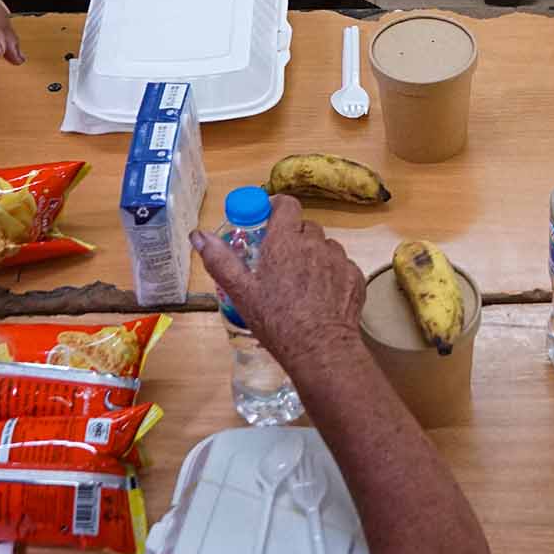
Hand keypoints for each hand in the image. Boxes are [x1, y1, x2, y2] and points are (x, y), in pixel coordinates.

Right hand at [191, 197, 365, 366]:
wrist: (321, 349)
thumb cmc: (276, 321)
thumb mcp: (241, 292)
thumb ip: (220, 260)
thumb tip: (198, 235)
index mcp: (285, 241)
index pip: (286, 204)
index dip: (278, 207)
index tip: (269, 218)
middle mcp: (315, 243)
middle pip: (305, 227)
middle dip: (293, 238)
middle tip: (281, 262)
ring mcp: (339, 260)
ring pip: (325, 247)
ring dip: (314, 256)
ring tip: (302, 283)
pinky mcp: (355, 277)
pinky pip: (342, 266)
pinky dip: (332, 274)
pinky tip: (322, 296)